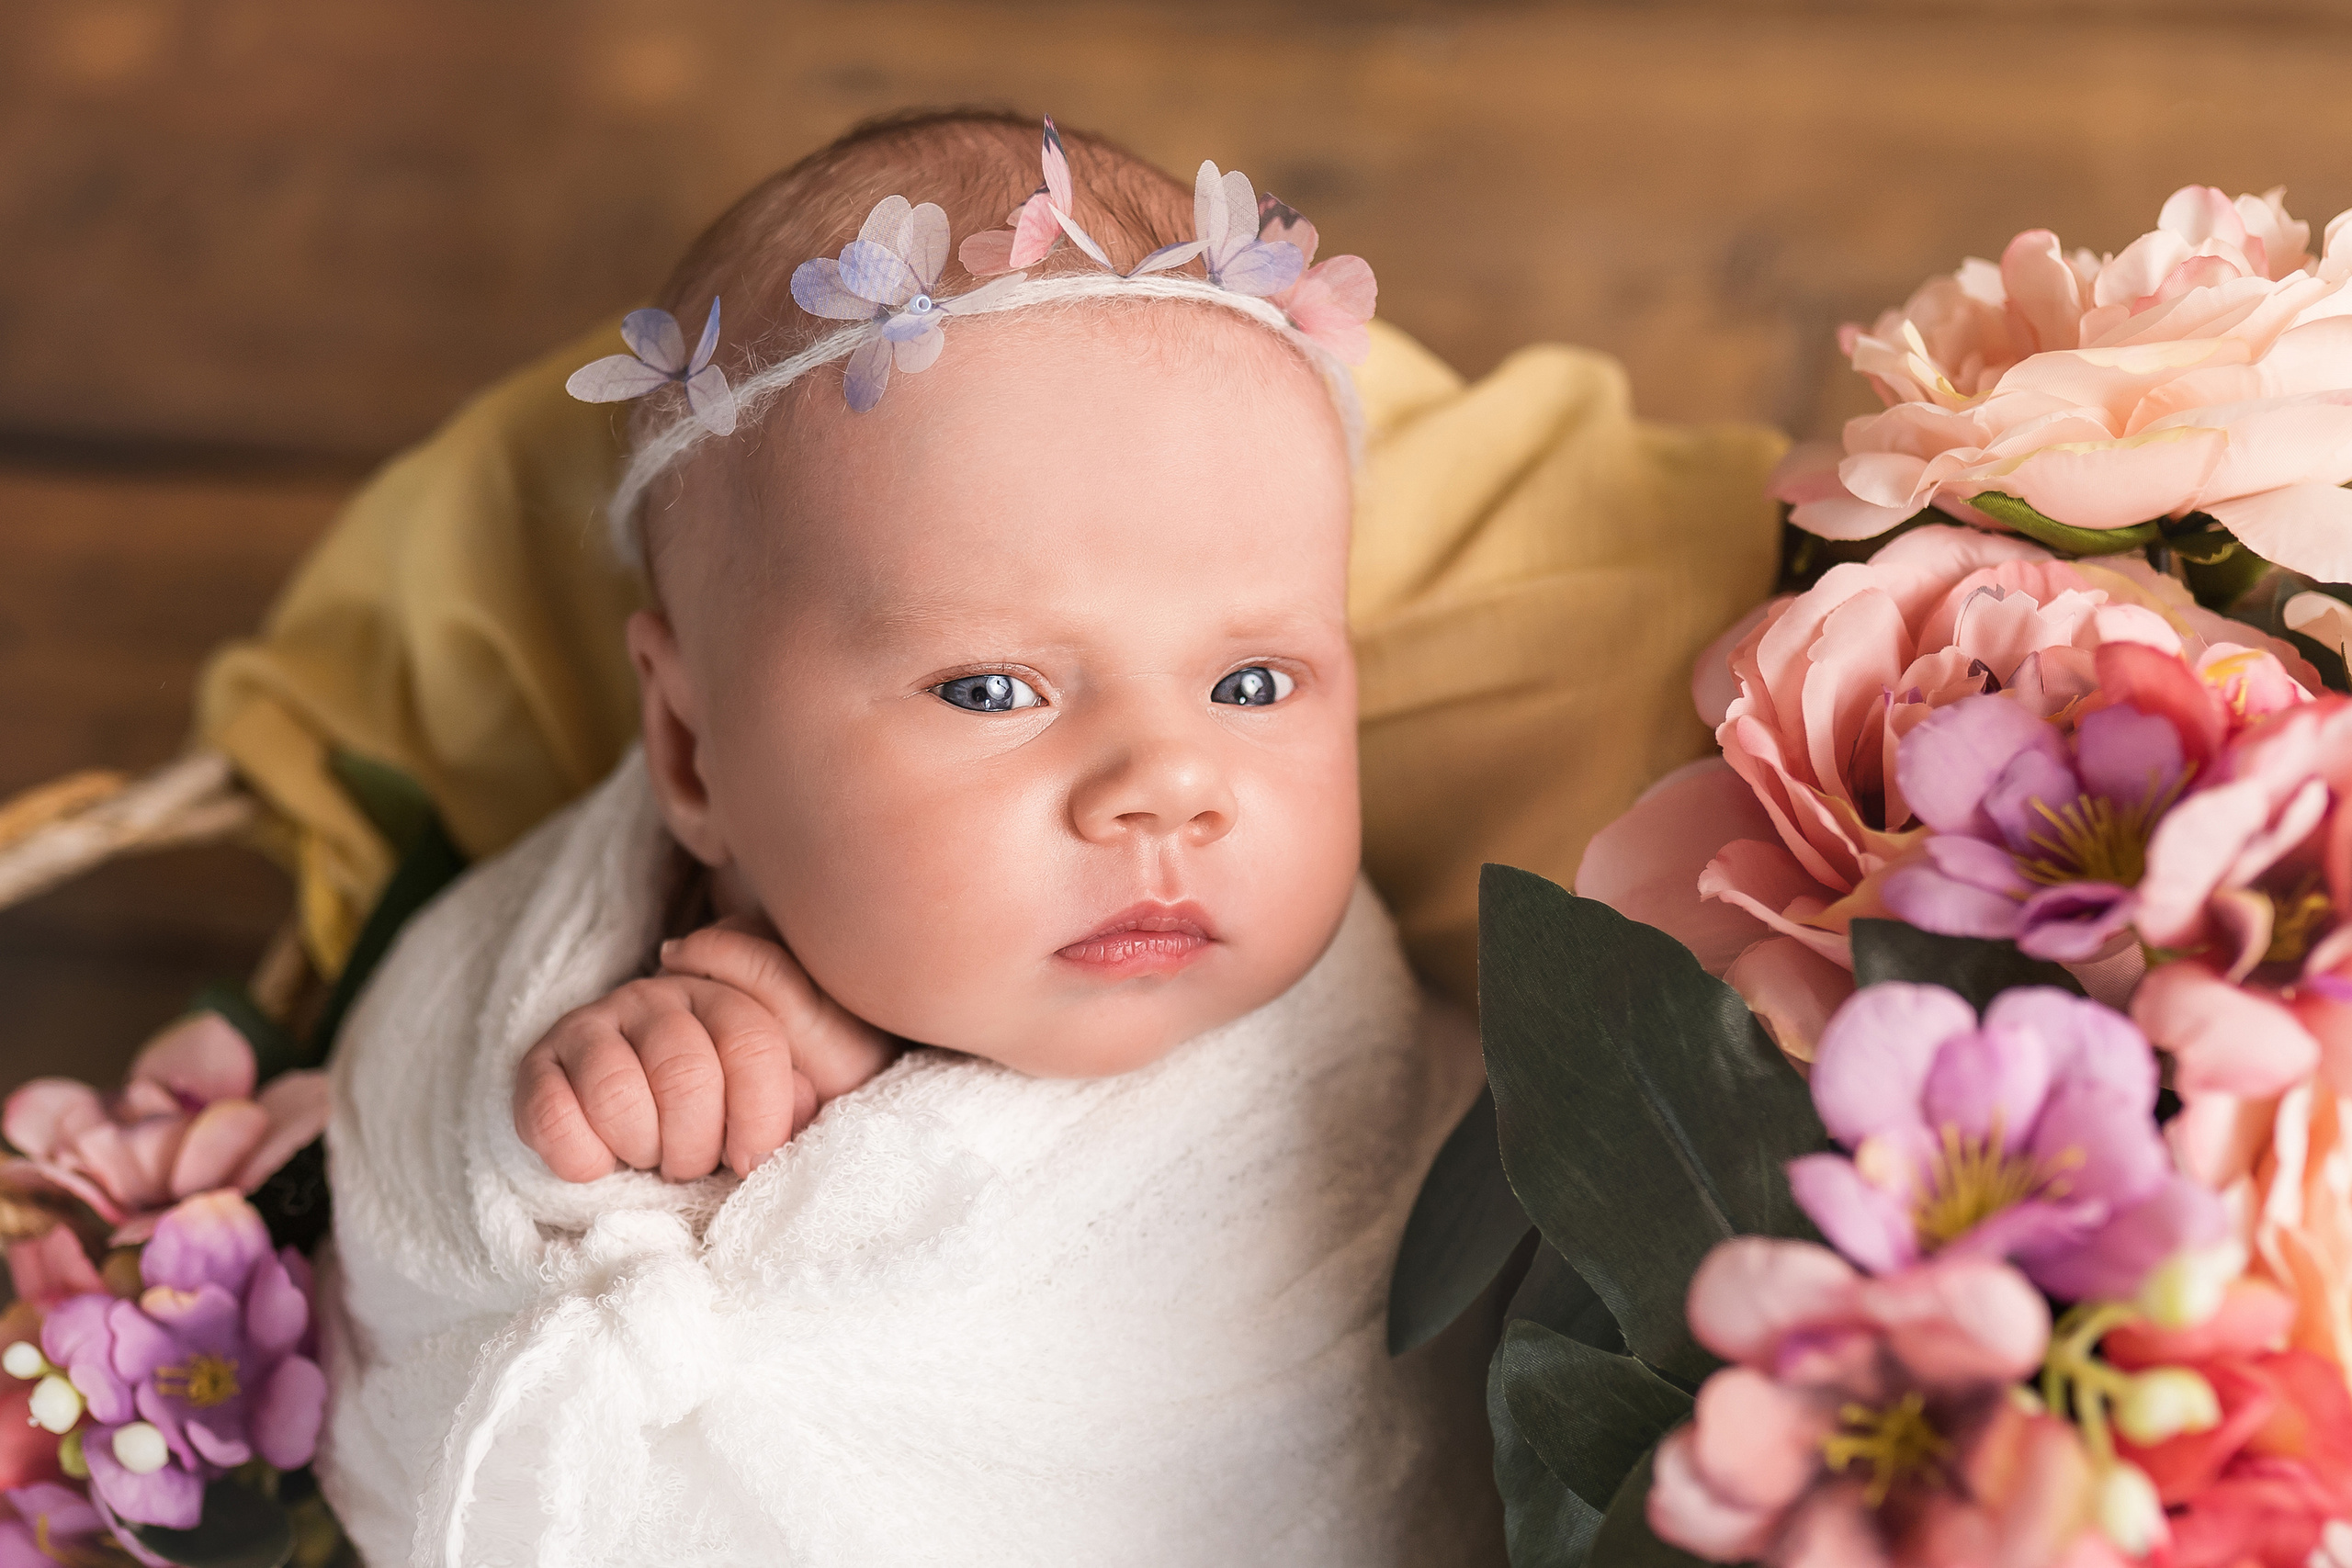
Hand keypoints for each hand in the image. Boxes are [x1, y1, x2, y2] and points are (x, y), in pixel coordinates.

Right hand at [514, 917, 896, 1182]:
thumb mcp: (814, 1065)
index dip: (758, 1118)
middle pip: (685, 1075)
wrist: (679, 1126)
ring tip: (650, 1156)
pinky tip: (601, 1160)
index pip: (752, 1045)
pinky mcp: (539, 1063)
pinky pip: (551, 1114)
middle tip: (693, 1162)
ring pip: (618, 1094)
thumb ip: (804, 1030)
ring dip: (642, 1148)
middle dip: (696, 1145)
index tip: (750, 1160)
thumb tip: (756, 1028)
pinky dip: (580, 1156)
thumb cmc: (750, 1104)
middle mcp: (658, 996)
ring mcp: (594, 1024)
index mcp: (728, 995)